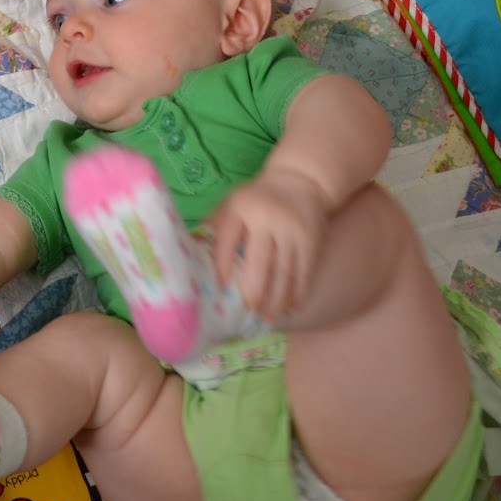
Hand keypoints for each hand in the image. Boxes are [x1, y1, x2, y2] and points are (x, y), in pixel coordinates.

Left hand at [206, 169, 330, 323]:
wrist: (300, 180)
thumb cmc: (255, 199)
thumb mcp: (230, 203)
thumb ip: (213, 227)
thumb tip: (188, 257)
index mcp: (241, 209)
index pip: (227, 240)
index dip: (222, 266)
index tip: (220, 289)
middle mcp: (268, 219)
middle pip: (261, 261)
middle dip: (255, 291)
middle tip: (248, 313)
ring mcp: (292, 231)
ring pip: (285, 271)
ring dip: (277, 299)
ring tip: (267, 320)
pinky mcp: (312, 240)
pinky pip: (305, 271)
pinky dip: (298, 292)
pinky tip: (291, 309)